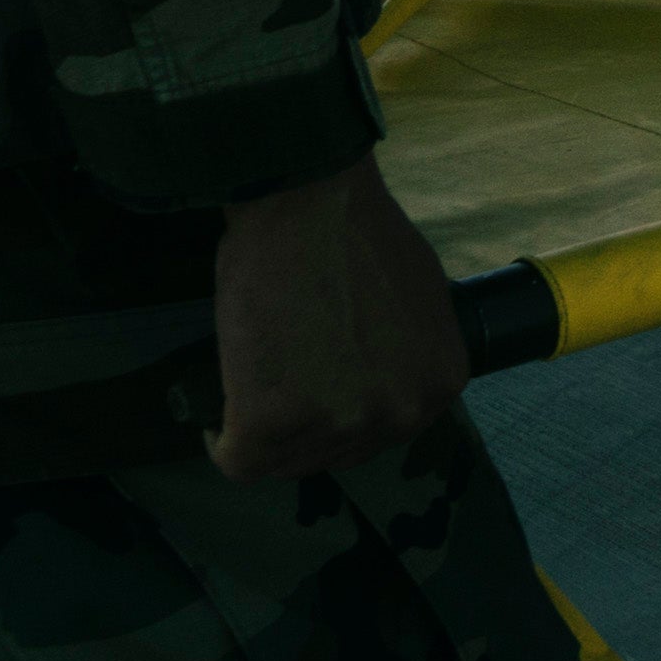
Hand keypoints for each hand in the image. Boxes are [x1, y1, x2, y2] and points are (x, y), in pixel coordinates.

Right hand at [208, 155, 464, 479]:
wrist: (310, 200)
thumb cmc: (358, 237)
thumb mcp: (417, 305)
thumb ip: (405, 357)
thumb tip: (380, 382)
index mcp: (440, 384)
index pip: (381, 433)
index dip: (339, 415)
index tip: (312, 396)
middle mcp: (400, 414)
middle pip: (335, 453)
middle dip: (303, 428)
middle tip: (275, 388)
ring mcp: (340, 420)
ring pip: (285, 460)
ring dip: (263, 433)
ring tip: (250, 385)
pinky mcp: (275, 421)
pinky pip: (238, 459)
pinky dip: (221, 440)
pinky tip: (219, 416)